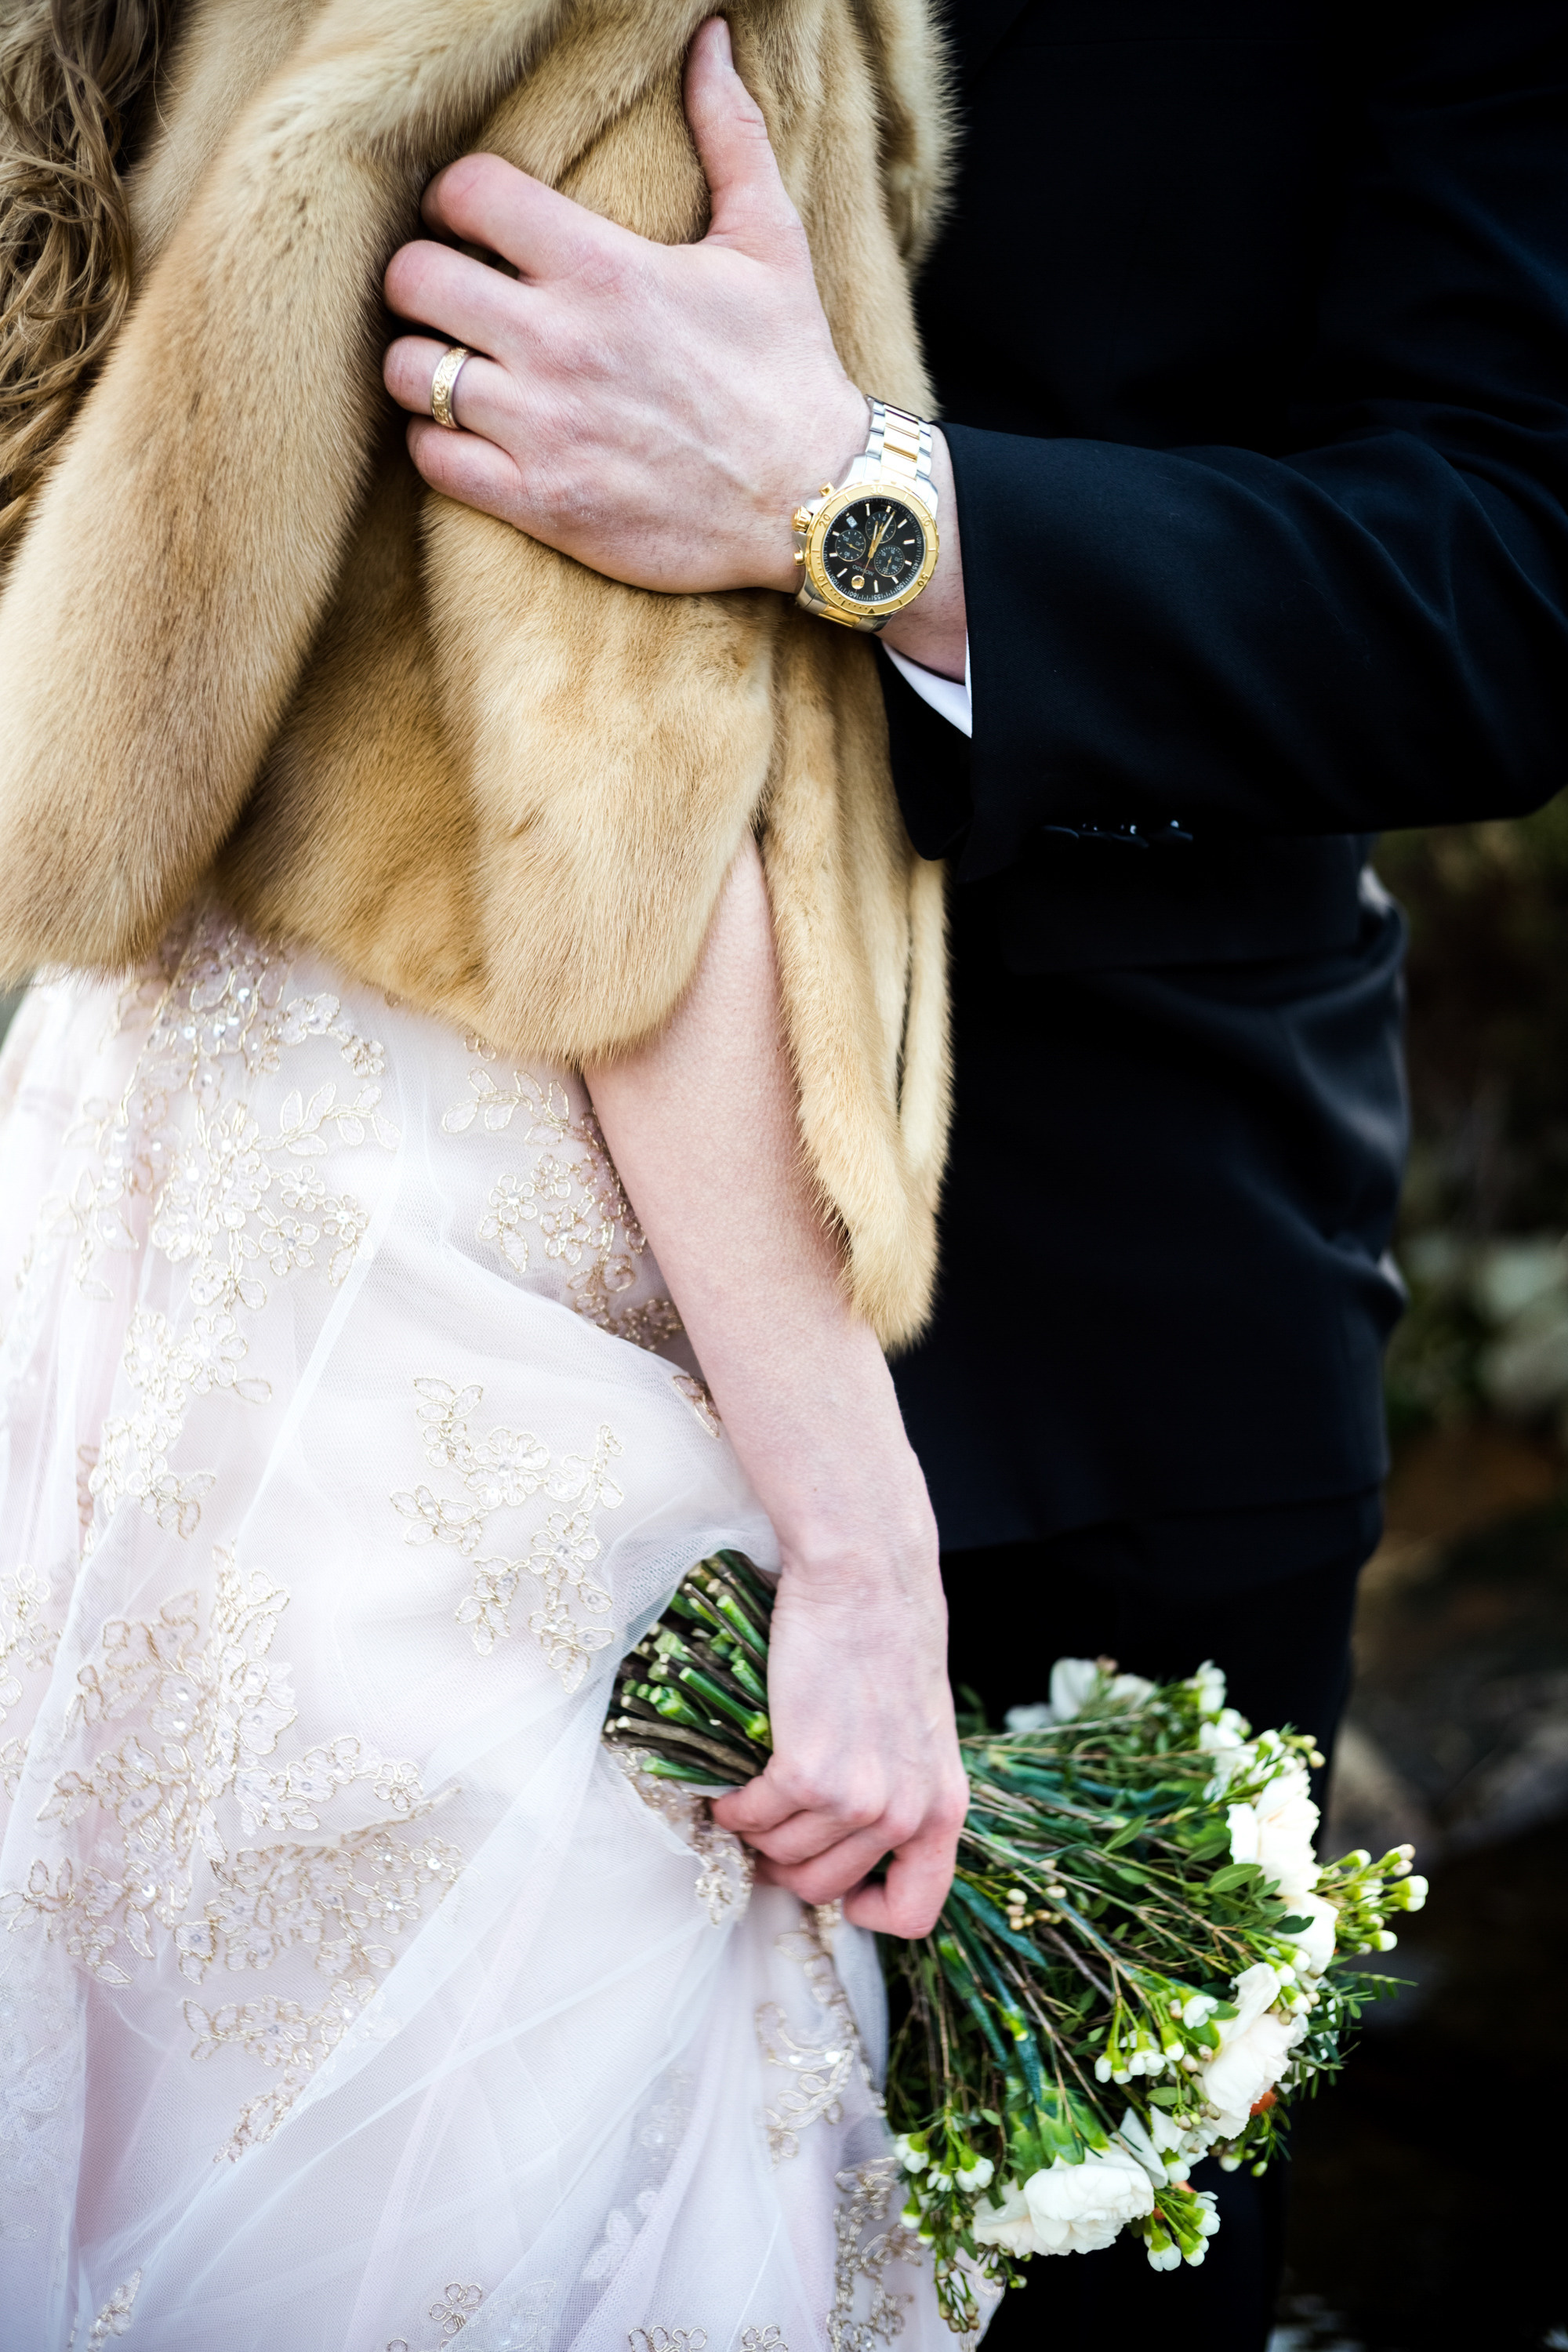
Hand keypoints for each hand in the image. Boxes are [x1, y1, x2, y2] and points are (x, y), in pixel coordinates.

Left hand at [382, 16, 967, 677]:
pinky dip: (435, 443)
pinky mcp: (540, 501)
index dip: (454, 200)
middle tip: (446, 294)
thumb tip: (712, 41)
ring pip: (409, 371)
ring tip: (451, 366)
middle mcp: (560, 342)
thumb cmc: (790, 371)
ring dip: (419, 365)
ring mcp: (544, 427)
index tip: (469, 223)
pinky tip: (467, 434)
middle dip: (419, 278)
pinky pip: (432, 458)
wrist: (814, 503)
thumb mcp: (768, 243)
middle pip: (414, 278)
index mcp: (604, 268)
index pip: (468, 193)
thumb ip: (729, 135)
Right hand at [712, 1534, 969, 1938]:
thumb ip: (899, 1789)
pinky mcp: (806, 1772)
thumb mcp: (918, 1732)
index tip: (840, 1885)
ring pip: (781, 1857)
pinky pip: (752, 1818)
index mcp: (942, 1808)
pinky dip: (731, 1808)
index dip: (869, 1911)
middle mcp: (905, 1814)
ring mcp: (856, 1798)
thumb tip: (848, 1840)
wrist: (866, 1577)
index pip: (917, 1911)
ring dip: (755, 1834)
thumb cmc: (888, 1641)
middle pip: (824, 1889)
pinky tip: (728, 1785)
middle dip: (786, 1867)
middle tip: (767, 1832)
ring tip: (748, 1798)